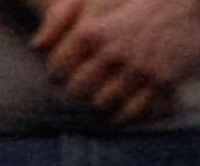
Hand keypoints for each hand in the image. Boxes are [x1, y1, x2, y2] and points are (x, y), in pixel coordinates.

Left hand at [33, 0, 199, 118]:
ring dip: (101, 104)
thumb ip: (65, 17)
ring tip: (102, 99)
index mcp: (96, 32)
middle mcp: (115, 54)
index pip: (59, 67)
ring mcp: (140, 71)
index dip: (56, 73)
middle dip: (76, 92)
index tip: (59, 74)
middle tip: (80, 91)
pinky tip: (124, 110)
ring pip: (106, 105)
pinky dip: (128, 114)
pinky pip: (137, 113)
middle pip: (79, 92)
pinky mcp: (163, 83)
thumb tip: (36, 45)